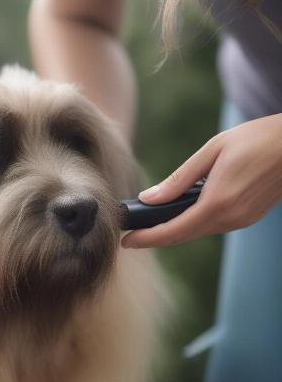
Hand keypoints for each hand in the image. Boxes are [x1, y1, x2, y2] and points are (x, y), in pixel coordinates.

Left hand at [121, 113, 281, 247]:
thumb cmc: (257, 139)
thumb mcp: (212, 151)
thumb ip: (179, 179)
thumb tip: (149, 198)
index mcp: (217, 202)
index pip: (173, 230)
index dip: (146, 238)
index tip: (126, 241)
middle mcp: (229, 218)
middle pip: (182, 236)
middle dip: (154, 238)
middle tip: (130, 236)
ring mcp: (240, 221)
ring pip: (197, 232)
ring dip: (172, 231)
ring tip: (148, 224)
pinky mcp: (247, 218)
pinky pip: (211, 226)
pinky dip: (191, 224)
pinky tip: (179, 215)